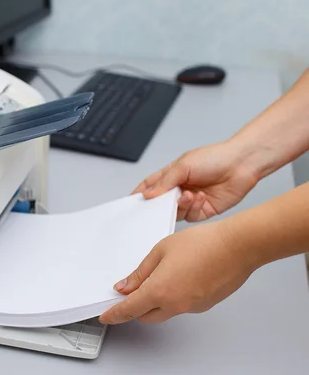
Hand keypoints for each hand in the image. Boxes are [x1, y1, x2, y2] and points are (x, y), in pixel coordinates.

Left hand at [99, 221, 256, 324]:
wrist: (238, 247)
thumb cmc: (202, 243)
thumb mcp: (161, 250)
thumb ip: (141, 272)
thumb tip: (126, 286)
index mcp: (159, 291)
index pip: (129, 309)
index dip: (115, 314)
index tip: (106, 316)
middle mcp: (175, 304)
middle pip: (146, 315)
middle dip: (135, 306)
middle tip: (131, 290)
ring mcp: (192, 307)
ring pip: (165, 311)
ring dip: (157, 301)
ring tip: (162, 275)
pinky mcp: (205, 305)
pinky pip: (182, 305)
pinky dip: (175, 296)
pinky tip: (181, 276)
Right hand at [133, 142, 260, 221]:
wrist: (242, 164)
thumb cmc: (214, 158)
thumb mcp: (183, 166)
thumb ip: (164, 182)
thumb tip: (148, 195)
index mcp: (171, 176)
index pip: (150, 187)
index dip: (140, 194)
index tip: (132, 203)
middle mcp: (179, 189)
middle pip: (161, 203)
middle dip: (160, 205)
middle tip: (160, 205)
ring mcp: (191, 201)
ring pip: (175, 212)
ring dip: (181, 205)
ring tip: (189, 195)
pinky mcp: (203, 210)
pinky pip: (191, 216)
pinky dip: (194, 207)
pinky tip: (201, 197)